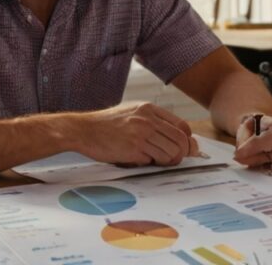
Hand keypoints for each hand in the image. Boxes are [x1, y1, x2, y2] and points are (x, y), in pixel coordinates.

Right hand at [76, 103, 199, 166]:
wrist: (84, 130)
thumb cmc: (107, 124)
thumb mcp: (132, 112)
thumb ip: (154, 121)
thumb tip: (178, 138)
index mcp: (149, 109)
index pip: (182, 126)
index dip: (187, 140)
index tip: (185, 148)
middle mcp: (147, 120)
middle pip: (181, 141)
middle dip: (181, 154)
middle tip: (174, 159)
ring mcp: (141, 134)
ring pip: (171, 153)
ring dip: (167, 161)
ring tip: (155, 160)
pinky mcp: (133, 149)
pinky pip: (153, 161)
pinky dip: (150, 163)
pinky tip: (139, 158)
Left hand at [233, 114, 271, 169]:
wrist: (266, 127)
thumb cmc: (255, 129)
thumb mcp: (244, 131)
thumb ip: (242, 143)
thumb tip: (240, 156)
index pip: (267, 139)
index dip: (252, 148)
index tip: (238, 155)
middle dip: (258, 159)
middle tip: (244, 159)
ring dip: (268, 163)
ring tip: (257, 160)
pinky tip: (269, 161)